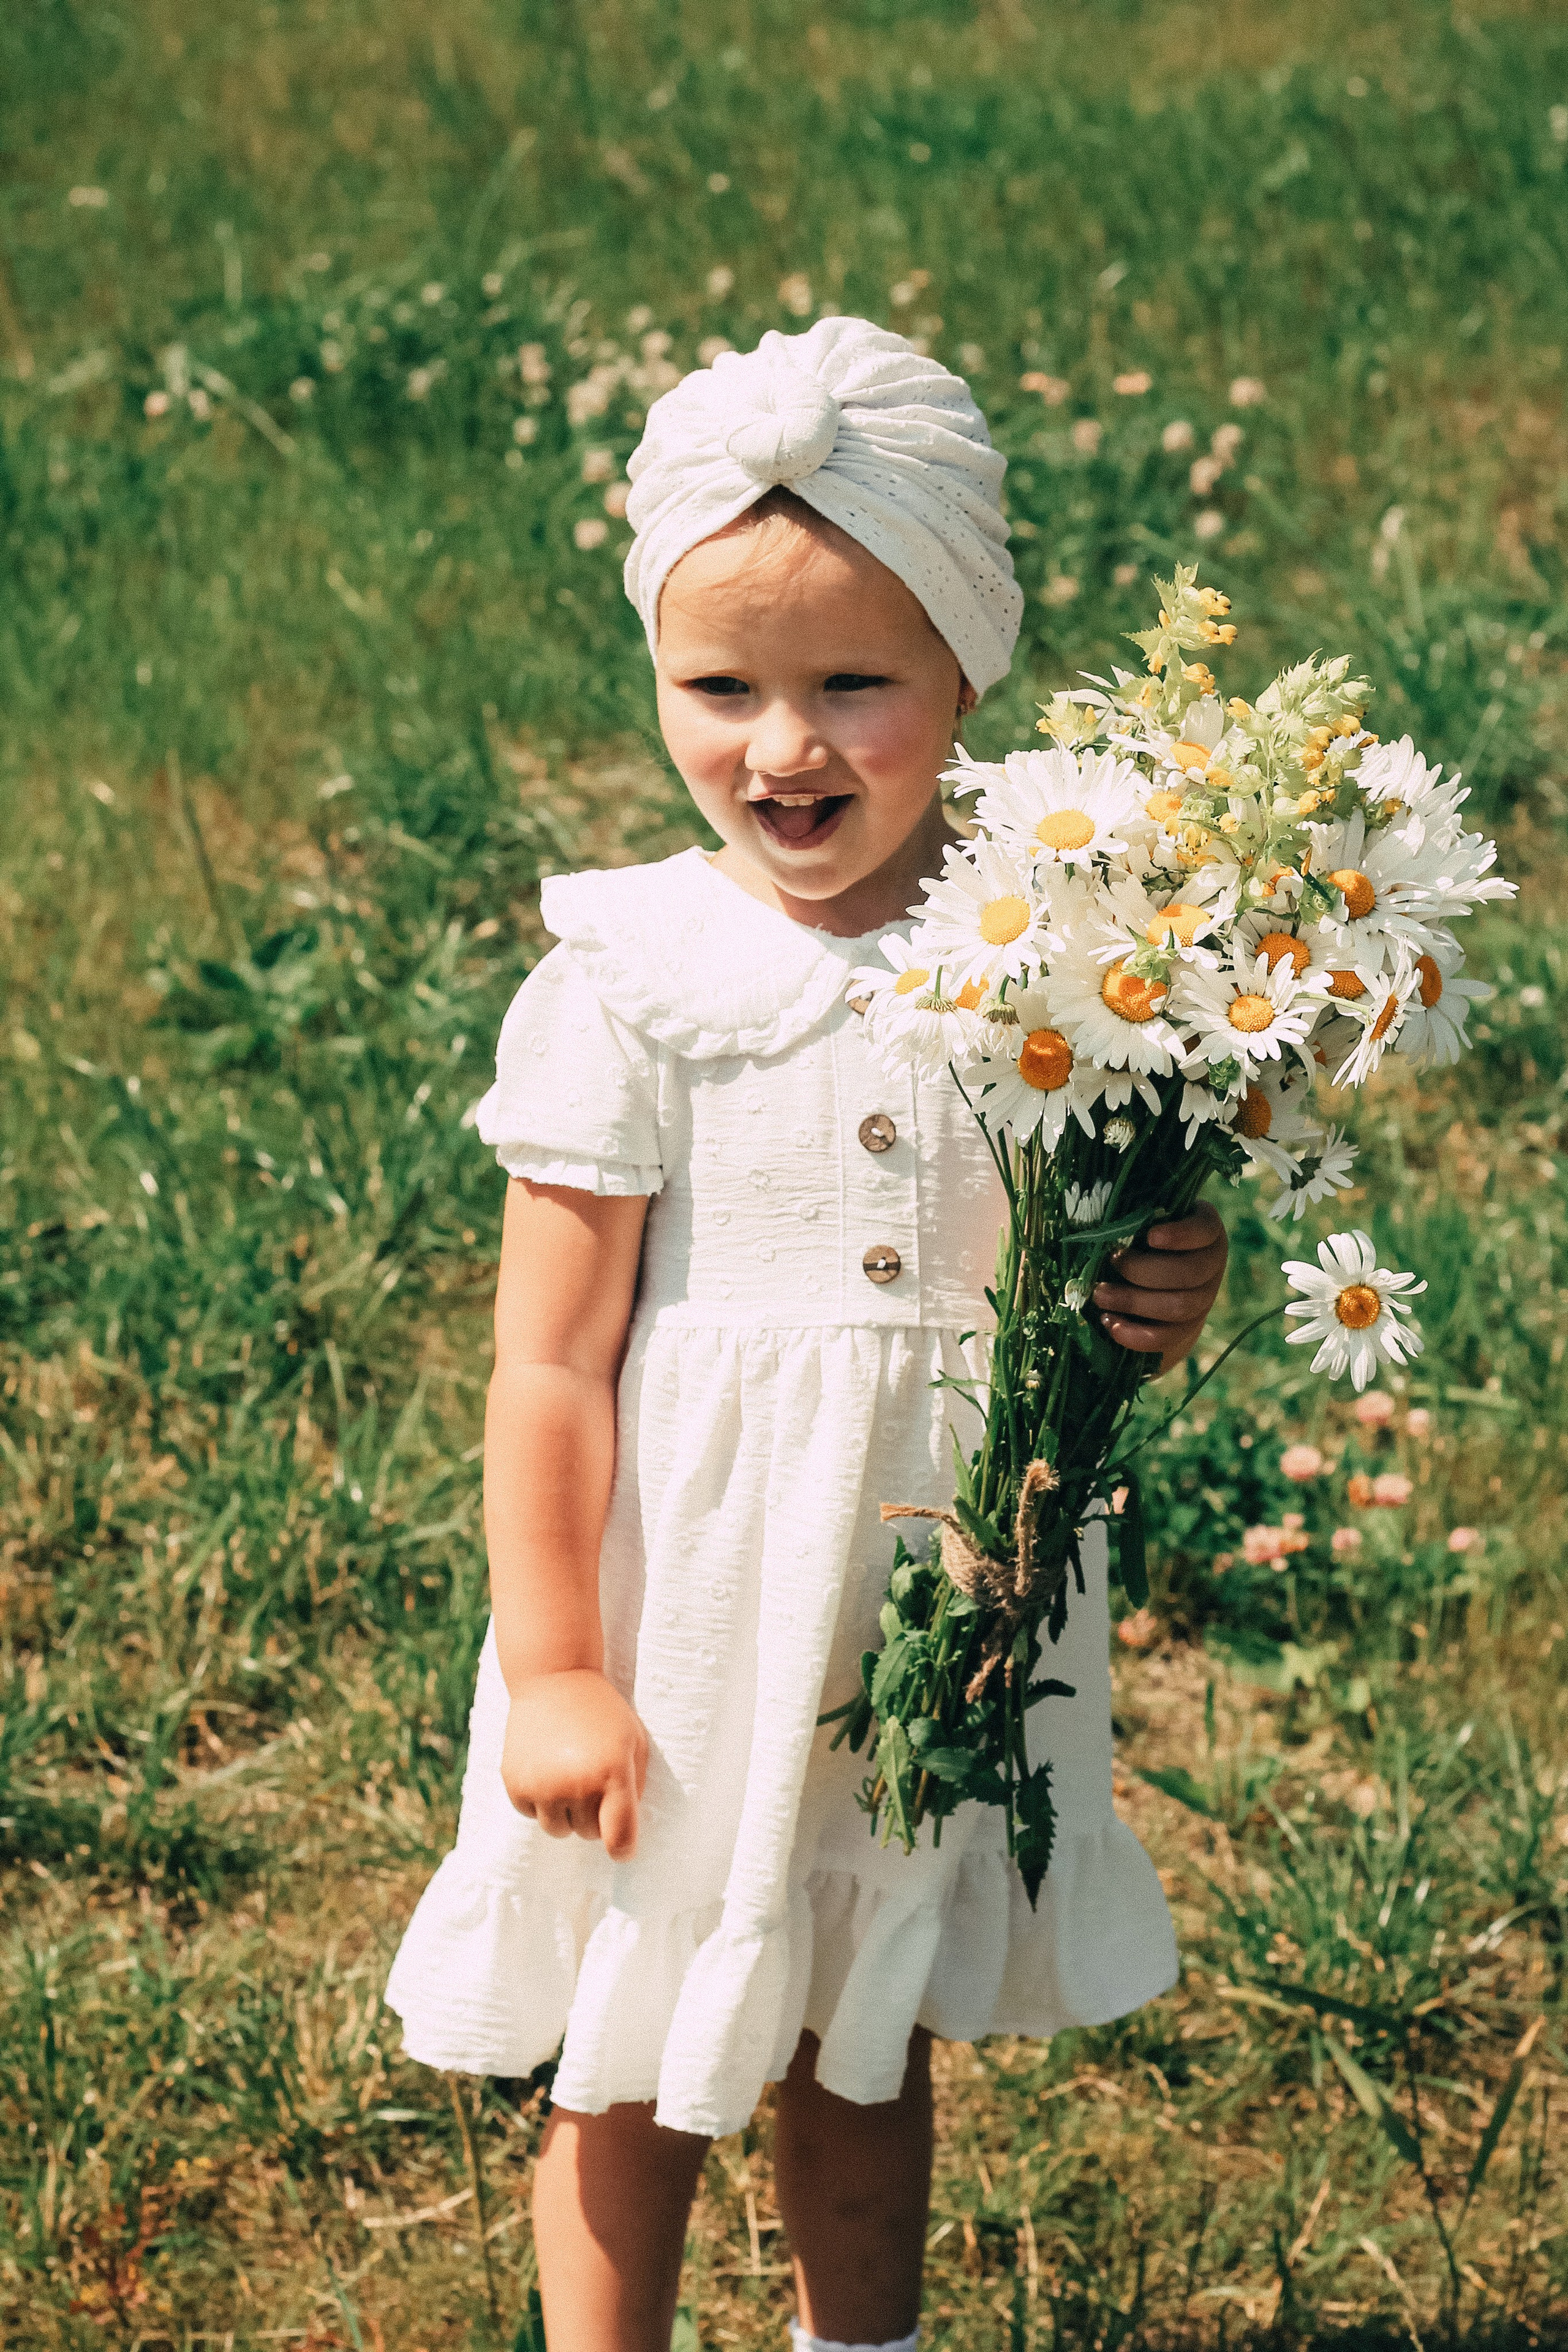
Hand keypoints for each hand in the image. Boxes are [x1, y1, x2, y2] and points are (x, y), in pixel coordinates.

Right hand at [501, 1670, 648, 1861]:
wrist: (553, 1677)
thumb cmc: (602, 1711)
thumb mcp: (633, 1740)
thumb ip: (635, 1787)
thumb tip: (624, 1835)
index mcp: (612, 1773)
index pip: (619, 1838)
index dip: (623, 1849)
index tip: (622, 1850)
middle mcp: (575, 1785)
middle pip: (588, 1834)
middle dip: (594, 1815)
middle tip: (592, 1779)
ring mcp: (541, 1786)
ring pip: (558, 1830)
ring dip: (566, 1811)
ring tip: (568, 1773)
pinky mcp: (515, 1784)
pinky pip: (532, 1814)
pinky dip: (540, 1800)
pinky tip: (545, 1767)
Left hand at [1093, 1202, 1228, 1376]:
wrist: (1149, 1282)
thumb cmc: (1141, 1238)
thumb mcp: (1140, 1222)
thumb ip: (1131, 1217)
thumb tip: (1100, 1224)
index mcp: (1205, 1231)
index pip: (1204, 1230)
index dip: (1181, 1234)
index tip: (1150, 1236)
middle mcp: (1211, 1264)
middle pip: (1190, 1273)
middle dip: (1143, 1270)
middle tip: (1111, 1261)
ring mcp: (1204, 1299)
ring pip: (1179, 1307)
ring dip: (1134, 1301)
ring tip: (1100, 1294)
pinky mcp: (1188, 1329)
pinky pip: (1167, 1337)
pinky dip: (1136, 1334)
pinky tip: (1110, 1322)